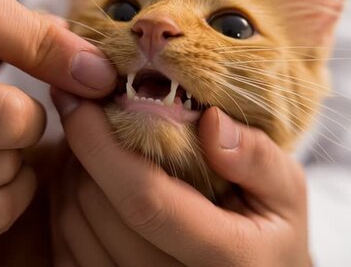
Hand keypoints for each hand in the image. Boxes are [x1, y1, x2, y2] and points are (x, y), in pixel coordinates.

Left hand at [51, 89, 310, 266]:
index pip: (144, 199)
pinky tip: (88, 183)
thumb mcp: (286, 193)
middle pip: (95, 209)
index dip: (100, 145)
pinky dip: (64, 207)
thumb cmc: (271, 236)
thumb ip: (257, 158)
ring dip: (70, 174)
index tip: (78, 99)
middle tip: (90, 114)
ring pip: (71, 226)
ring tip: (93, 146)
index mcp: (224, 257)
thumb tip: (210, 120)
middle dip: (82, 151)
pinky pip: (65, 250)